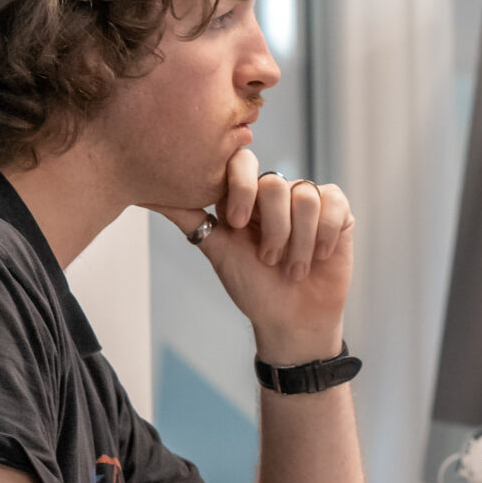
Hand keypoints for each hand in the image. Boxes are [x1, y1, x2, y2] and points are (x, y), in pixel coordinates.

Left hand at [150, 147, 354, 364]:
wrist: (291, 320)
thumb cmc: (253, 288)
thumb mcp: (217, 251)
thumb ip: (190, 218)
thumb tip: (144, 192)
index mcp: (245, 196)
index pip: (242, 162)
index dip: (240, 188)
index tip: (235, 225)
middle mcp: (276, 194)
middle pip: (275, 183)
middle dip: (271, 229)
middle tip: (268, 259)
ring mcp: (308, 201)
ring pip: (304, 196)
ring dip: (298, 241)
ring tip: (294, 268)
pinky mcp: (338, 213)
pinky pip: (333, 202)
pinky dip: (324, 233)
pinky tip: (319, 255)